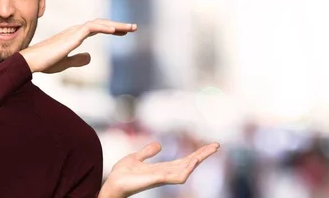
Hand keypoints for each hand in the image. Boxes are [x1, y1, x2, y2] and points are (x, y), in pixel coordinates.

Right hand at [19, 19, 136, 73]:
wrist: (31, 61)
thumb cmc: (44, 62)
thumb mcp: (65, 62)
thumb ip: (77, 59)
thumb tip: (90, 57)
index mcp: (74, 36)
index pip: (96, 29)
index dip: (110, 30)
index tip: (123, 32)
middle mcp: (75, 31)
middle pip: (100, 24)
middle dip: (118, 25)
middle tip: (133, 28)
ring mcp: (74, 32)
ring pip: (98, 24)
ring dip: (115, 25)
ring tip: (130, 28)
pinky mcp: (72, 36)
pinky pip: (90, 28)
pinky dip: (103, 27)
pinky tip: (115, 30)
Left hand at [98, 141, 219, 197]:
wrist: (112, 183)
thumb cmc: (122, 174)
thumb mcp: (136, 158)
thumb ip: (147, 152)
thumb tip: (159, 145)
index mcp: (162, 168)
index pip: (184, 160)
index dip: (196, 153)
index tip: (210, 145)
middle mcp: (165, 174)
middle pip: (188, 163)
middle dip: (202, 155)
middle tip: (216, 145)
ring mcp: (162, 178)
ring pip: (185, 170)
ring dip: (196, 161)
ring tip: (207, 151)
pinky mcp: (156, 180)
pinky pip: (174, 176)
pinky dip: (185, 170)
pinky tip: (192, 162)